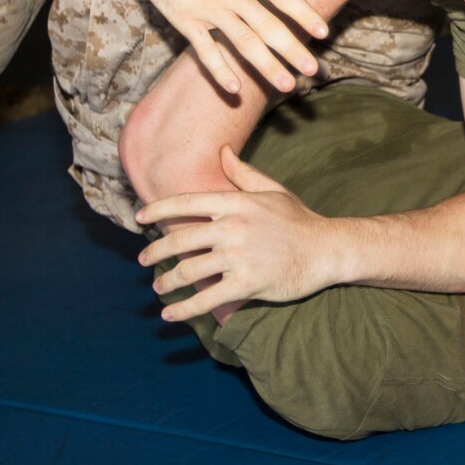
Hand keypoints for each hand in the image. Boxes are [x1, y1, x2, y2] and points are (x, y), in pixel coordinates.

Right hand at [124, 0, 328, 94]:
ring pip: (244, 42)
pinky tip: (235, 88)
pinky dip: (220, 70)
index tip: (324, 32)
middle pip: (269, 26)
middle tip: (313, 70)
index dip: (305, 15)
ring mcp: (208, 6)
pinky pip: (205, 50)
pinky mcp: (184, 18)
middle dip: (293, 50)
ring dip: (267, 66)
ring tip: (287, 84)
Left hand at [136, 146, 335, 319]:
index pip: (185, 203)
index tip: (139, 218)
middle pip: (179, 240)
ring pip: (189, 271)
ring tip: (158, 287)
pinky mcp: (247, 284)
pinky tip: (170, 314)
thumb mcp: (272, 190)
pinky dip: (184, 309)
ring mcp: (238, 257)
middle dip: (155, 252)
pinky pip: (207, 299)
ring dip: (167, 282)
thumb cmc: (298, 219)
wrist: (325, 249)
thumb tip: (223, 151)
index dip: (158, 210)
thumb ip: (243, 173)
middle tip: (144, 260)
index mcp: (236, 203)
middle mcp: (233, 227)